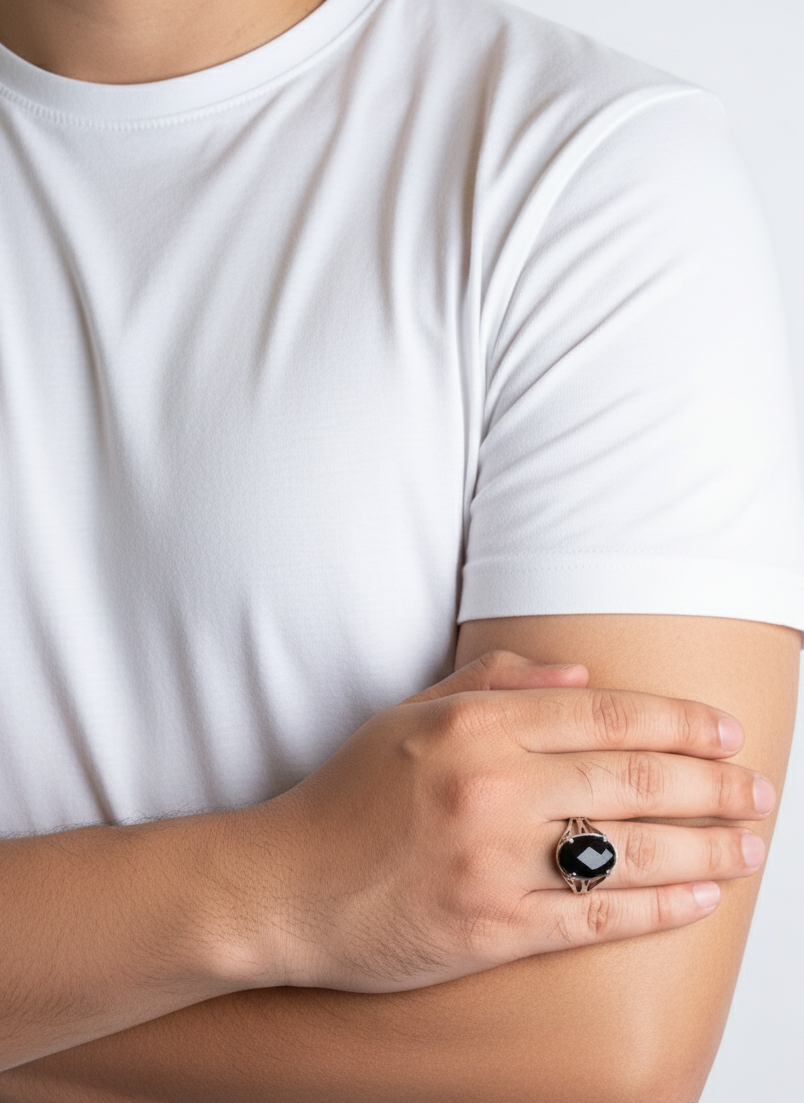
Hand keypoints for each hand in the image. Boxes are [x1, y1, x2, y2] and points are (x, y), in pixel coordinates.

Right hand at [233, 651, 772, 993]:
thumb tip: (581, 674)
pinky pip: (596, 918)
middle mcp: (491, 788)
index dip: (678, 721)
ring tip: (750, 841)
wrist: (284, 887)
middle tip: (758, 788)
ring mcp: (494, 862)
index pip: (604, 713)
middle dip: (713, 782)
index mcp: (473, 727)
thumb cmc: (345, 797)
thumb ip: (493, 682)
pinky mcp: (493, 930)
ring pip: (631, 850)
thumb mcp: (408, 716)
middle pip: (633, 778)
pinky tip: (700, 897)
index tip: (724, 731)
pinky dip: (659, 908)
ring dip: (706, 845)